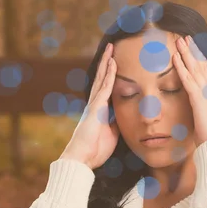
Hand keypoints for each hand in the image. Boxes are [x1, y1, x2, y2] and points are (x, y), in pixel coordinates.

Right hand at [59, 42, 119, 169]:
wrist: (82, 158)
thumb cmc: (95, 150)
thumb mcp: (111, 135)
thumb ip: (116, 123)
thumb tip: (124, 118)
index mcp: (99, 110)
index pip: (106, 88)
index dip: (110, 75)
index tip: (115, 63)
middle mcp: (95, 104)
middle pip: (101, 79)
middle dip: (106, 63)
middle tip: (111, 48)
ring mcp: (94, 104)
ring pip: (101, 79)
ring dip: (106, 63)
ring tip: (110, 49)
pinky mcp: (95, 108)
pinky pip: (104, 88)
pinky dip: (108, 75)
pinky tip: (112, 64)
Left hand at [173, 35, 206, 145]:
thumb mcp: (206, 119)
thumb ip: (201, 111)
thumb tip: (198, 111)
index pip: (204, 71)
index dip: (199, 57)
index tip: (193, 46)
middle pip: (200, 65)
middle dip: (193, 50)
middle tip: (185, 36)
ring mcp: (205, 93)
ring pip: (194, 68)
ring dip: (186, 53)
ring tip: (179, 40)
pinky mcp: (198, 99)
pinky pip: (187, 80)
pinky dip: (181, 68)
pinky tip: (175, 58)